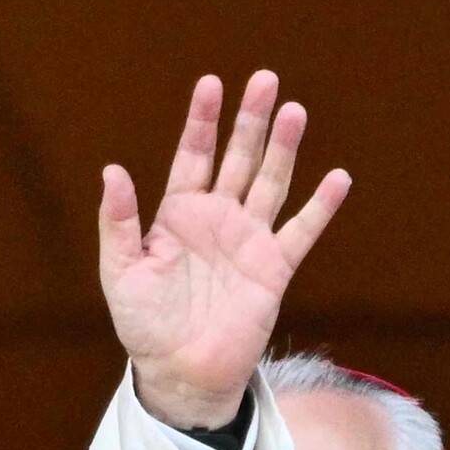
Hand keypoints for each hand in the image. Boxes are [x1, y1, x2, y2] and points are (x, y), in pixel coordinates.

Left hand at [98, 71, 350, 427]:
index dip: (202, 121)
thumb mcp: (119, 270)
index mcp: (176, 215)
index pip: (192, 156)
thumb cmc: (142, 322)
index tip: (211, 83)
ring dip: (282, 149)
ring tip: (294, 111)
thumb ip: (118, 222)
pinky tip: (336, 177)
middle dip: (249, 120)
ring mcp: (247, 240)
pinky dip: (320, 206)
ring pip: (270, 183)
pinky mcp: (273, 268)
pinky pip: (301, 231)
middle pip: (237, 158)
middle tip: (264, 79)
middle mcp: (216, 219)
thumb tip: (112, 171)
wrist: (178, 370)